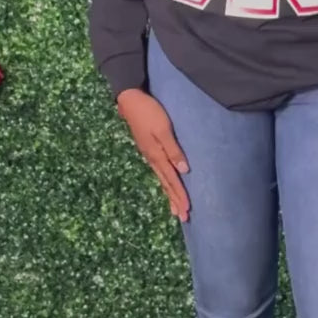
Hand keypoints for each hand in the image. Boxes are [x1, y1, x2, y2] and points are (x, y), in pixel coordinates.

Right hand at [117, 88, 190, 221]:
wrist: (130, 100)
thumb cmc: (149, 112)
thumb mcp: (163, 129)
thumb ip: (173, 149)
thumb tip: (184, 170)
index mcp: (157, 156)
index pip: (172, 180)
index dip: (180, 195)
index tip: (187, 211)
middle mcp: (152, 158)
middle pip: (166, 184)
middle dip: (175, 201)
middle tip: (184, 218)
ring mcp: (149, 154)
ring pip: (162, 179)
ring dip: (170, 194)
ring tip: (175, 209)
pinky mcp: (148, 148)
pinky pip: (159, 171)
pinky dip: (165, 181)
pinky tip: (166, 184)